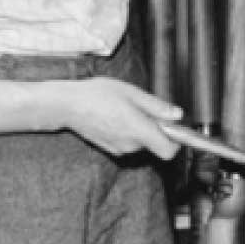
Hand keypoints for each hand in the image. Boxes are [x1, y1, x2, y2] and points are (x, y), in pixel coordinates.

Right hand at [56, 79, 183, 159]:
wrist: (68, 105)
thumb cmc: (97, 95)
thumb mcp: (132, 93)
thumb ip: (156, 106)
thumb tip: (176, 115)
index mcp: (138, 130)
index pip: (168, 151)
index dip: (175, 142)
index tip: (174, 129)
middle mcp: (130, 144)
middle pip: (155, 144)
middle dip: (154, 128)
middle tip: (144, 109)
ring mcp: (119, 149)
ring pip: (141, 142)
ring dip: (140, 129)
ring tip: (125, 109)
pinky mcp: (110, 148)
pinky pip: (128, 142)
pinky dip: (127, 132)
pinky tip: (115, 117)